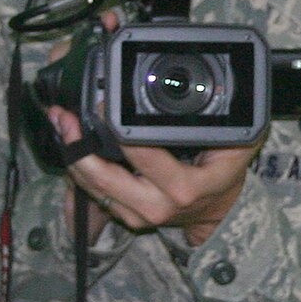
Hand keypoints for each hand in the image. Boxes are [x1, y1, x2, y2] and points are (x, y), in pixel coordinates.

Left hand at [51, 105, 260, 245]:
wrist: (221, 211)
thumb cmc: (225, 173)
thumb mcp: (238, 142)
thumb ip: (224, 118)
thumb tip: (212, 83)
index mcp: (184, 187)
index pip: (142, 153)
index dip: (118, 127)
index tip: (103, 103)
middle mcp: (157, 205)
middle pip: (103, 178)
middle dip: (79, 146)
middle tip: (65, 116)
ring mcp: (139, 215)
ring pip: (93, 188)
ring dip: (73, 156)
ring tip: (63, 123)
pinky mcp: (126, 218)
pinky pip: (95, 194)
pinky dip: (81, 169)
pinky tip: (73, 145)